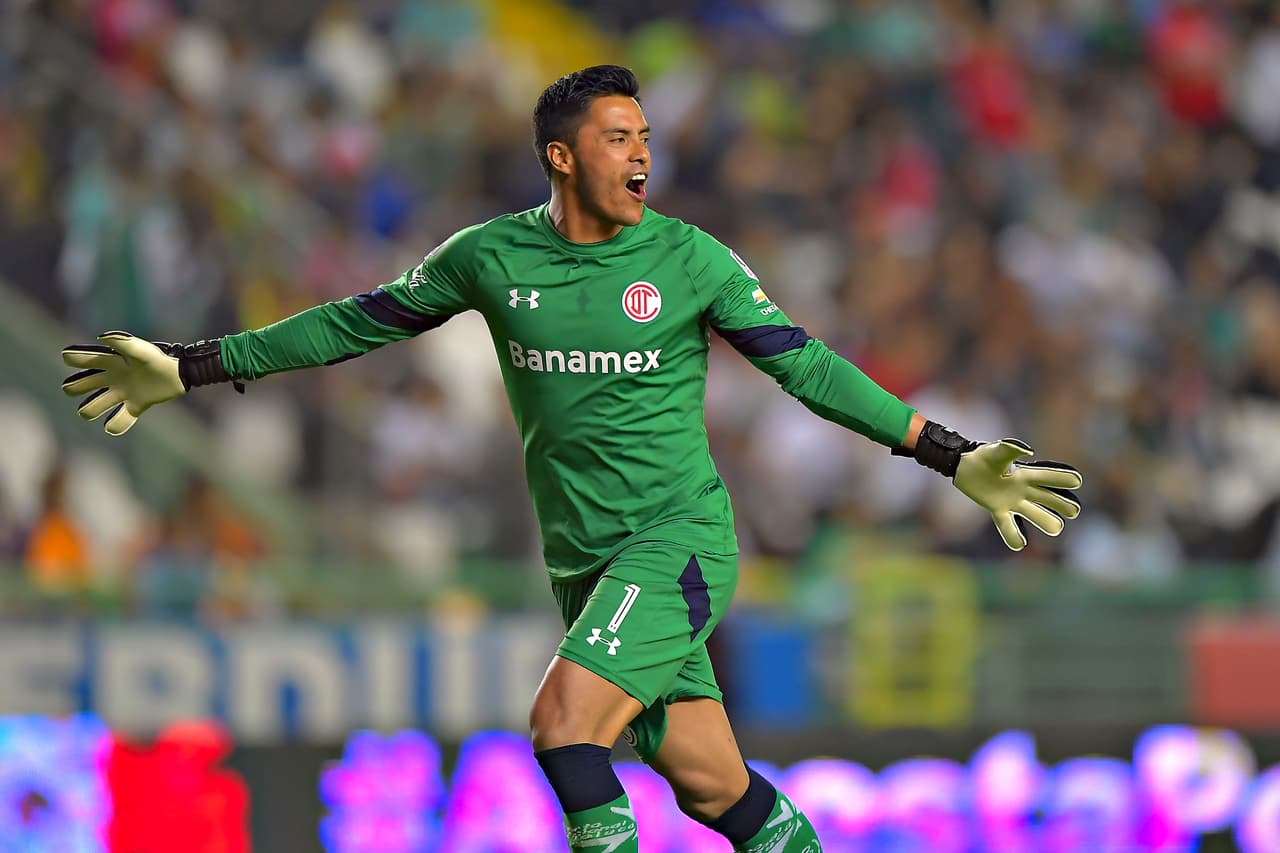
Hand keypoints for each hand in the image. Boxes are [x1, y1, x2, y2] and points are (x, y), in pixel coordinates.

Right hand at [62, 332, 186, 434]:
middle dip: (73, 388)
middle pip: (77, 387)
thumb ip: (123, 343)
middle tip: (83, 387)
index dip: (72, 358)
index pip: (79, 359)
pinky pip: (117, 422)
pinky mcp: (134, 407)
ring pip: (92, 407)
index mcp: (109, 361)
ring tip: (99, 408)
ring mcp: (121, 394)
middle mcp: (110, 378)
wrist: (180, 374)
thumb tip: (101, 338)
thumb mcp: (140, 351)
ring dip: (90, 410)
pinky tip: (114, 424)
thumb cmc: (158, 359)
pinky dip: (114, 426)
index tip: (71, 358)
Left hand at [952, 439, 1082, 550]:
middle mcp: (1024, 489)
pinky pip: (1008, 526)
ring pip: (1035, 515)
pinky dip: (1014, 535)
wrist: (965, 466)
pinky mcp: (999, 510)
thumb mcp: (997, 450)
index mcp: (1026, 474)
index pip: (1049, 477)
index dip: (1063, 478)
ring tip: (1056, 528)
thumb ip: (1011, 448)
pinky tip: (1019, 544)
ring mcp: (1013, 502)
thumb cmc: (984, 456)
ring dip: (1046, 521)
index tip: (1077, 481)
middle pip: (1050, 499)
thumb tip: (1027, 450)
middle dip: (1063, 505)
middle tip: (1073, 511)